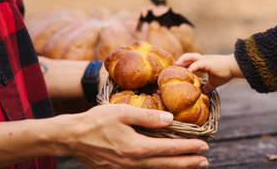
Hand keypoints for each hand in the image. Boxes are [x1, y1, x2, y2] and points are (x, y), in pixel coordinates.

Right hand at [57, 104, 208, 167]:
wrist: (71, 137)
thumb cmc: (96, 121)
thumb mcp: (122, 112)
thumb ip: (147, 116)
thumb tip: (170, 119)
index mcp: (137, 148)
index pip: (169, 149)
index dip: (188, 148)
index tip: (203, 146)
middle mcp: (134, 163)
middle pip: (167, 164)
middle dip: (188, 163)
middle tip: (205, 161)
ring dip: (176, 168)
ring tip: (192, 165)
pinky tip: (165, 166)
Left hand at [176, 53, 241, 92]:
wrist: (234, 67)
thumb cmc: (225, 73)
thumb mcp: (214, 82)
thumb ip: (207, 86)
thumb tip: (203, 93)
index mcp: (203, 63)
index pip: (190, 62)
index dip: (183, 65)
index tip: (176, 70)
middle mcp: (202, 60)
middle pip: (188, 57)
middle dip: (180, 61)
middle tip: (172, 67)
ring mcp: (204, 60)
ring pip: (190, 56)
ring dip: (183, 60)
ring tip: (176, 65)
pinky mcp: (207, 62)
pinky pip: (197, 64)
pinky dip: (191, 68)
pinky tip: (187, 72)